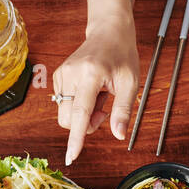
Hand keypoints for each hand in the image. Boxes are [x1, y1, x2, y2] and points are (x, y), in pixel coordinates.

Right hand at [53, 13, 139, 164]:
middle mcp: (70, 74)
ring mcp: (61, 75)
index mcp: (90, 74)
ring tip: (98, 95)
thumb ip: (123, 110)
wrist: (108, 32)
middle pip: (69, 119)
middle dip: (86, 124)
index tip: (71, 156)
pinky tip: (90, 91)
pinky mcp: (57, 77)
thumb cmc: (122, 55)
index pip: (80, 112)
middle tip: (105, 109)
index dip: (76, 137)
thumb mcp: (130, 83)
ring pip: (66, 115)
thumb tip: (118, 135)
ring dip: (83, 115)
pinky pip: (64, 105)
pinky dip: (78, 106)